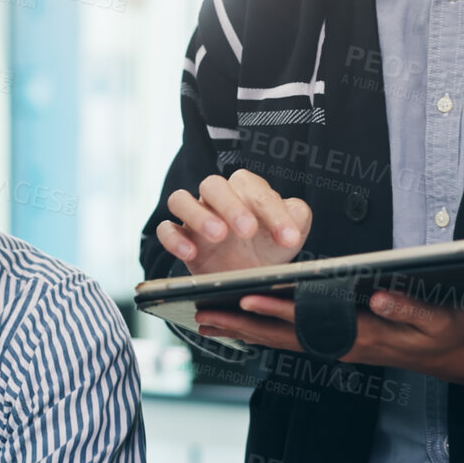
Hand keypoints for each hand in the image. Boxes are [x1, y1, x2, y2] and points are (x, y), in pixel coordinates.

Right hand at [156, 171, 311, 275]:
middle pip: (213, 185)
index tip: (286, 236)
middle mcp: (217, 198)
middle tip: (247, 231)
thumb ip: (298, 217)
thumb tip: (294, 212)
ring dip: (198, 215)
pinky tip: (190, 253)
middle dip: (230, 206)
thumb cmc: (269, 249)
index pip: (254, 188)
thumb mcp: (290, 234)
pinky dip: (174, 239)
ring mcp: (194, 216)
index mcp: (247, 191)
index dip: (272, 211)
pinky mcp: (180, 237)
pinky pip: (165, 229)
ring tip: (217, 236)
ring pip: (181, 200)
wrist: (249, 277)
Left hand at [196, 290, 463, 385]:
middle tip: (204, 317)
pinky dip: (267, 335)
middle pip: (285, 338)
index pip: (312, 323)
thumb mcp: (441, 319)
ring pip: (285, 343)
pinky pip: (297, 343)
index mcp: (365, 336)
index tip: (245, 300)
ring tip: (210, 322)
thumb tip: (380, 299)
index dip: (277, 311)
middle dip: (243, 327)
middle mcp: (346, 347)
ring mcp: (342, 349)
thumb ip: (410, 310)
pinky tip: (246, 328)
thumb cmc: (452, 333)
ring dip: (247, 333)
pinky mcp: (343, 346)